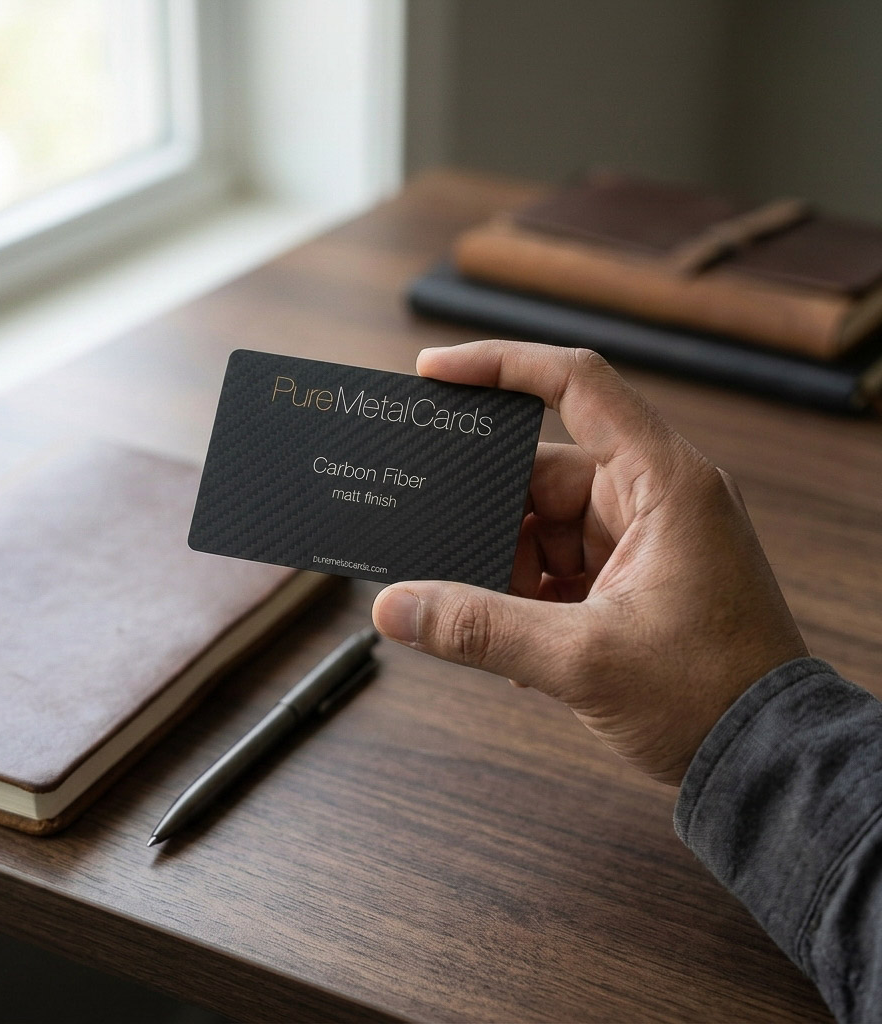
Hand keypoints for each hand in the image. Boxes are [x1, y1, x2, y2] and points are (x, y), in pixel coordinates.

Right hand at [372, 341, 806, 784]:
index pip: (576, 385)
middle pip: (540, 475)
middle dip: (489, 520)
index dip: (501, 365)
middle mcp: (652, 497)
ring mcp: (641, 538)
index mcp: (661, 483)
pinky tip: (517, 640)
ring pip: (542, 527)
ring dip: (507, 571)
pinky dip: (528, 596)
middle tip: (441, 551)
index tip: (435, 373)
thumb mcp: (582, 659)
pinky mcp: (631, 576)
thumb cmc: (710, 696)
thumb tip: (395, 608)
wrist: (763, 760)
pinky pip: (557, 565)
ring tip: (490, 619)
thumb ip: (480, 630)